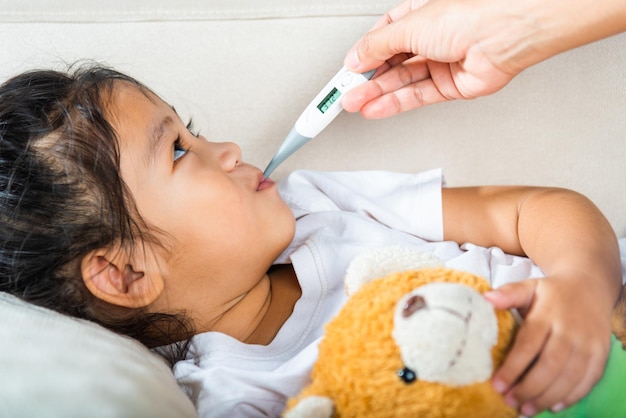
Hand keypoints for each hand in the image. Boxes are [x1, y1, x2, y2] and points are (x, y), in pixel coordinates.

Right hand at [341, 0, 521, 118]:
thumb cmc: (470, 14)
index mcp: (418, 16)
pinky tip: (375, 108)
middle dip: (366, 80)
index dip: (362, 56)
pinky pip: (416, 97)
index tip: (345, 72)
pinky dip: (394, 103)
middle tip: (344, 94)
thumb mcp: (408, 26)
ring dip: (376, 94)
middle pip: (390, 64)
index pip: (381, 39)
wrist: (507, 33)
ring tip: (354, 104)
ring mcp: (441, 63)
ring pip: (401, 82)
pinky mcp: (450, 86)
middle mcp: (430, 39)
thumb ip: (377, 46)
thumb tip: (356, 58)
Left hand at [484, 276, 613, 415]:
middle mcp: (570, 330)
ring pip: (569, 377)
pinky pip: (589, 380)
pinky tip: (553, 406)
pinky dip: (572, 396)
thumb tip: (486, 298)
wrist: (589, 287)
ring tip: (527, 408)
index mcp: (548, 314)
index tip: (497, 384)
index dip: (513, 367)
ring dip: (548, 397)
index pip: (529, 344)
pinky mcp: (601, 353)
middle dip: (529, 387)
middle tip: (510, 400)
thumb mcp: (529, 286)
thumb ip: (508, 293)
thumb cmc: (551, 292)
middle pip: (550, 365)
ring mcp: (588, 343)